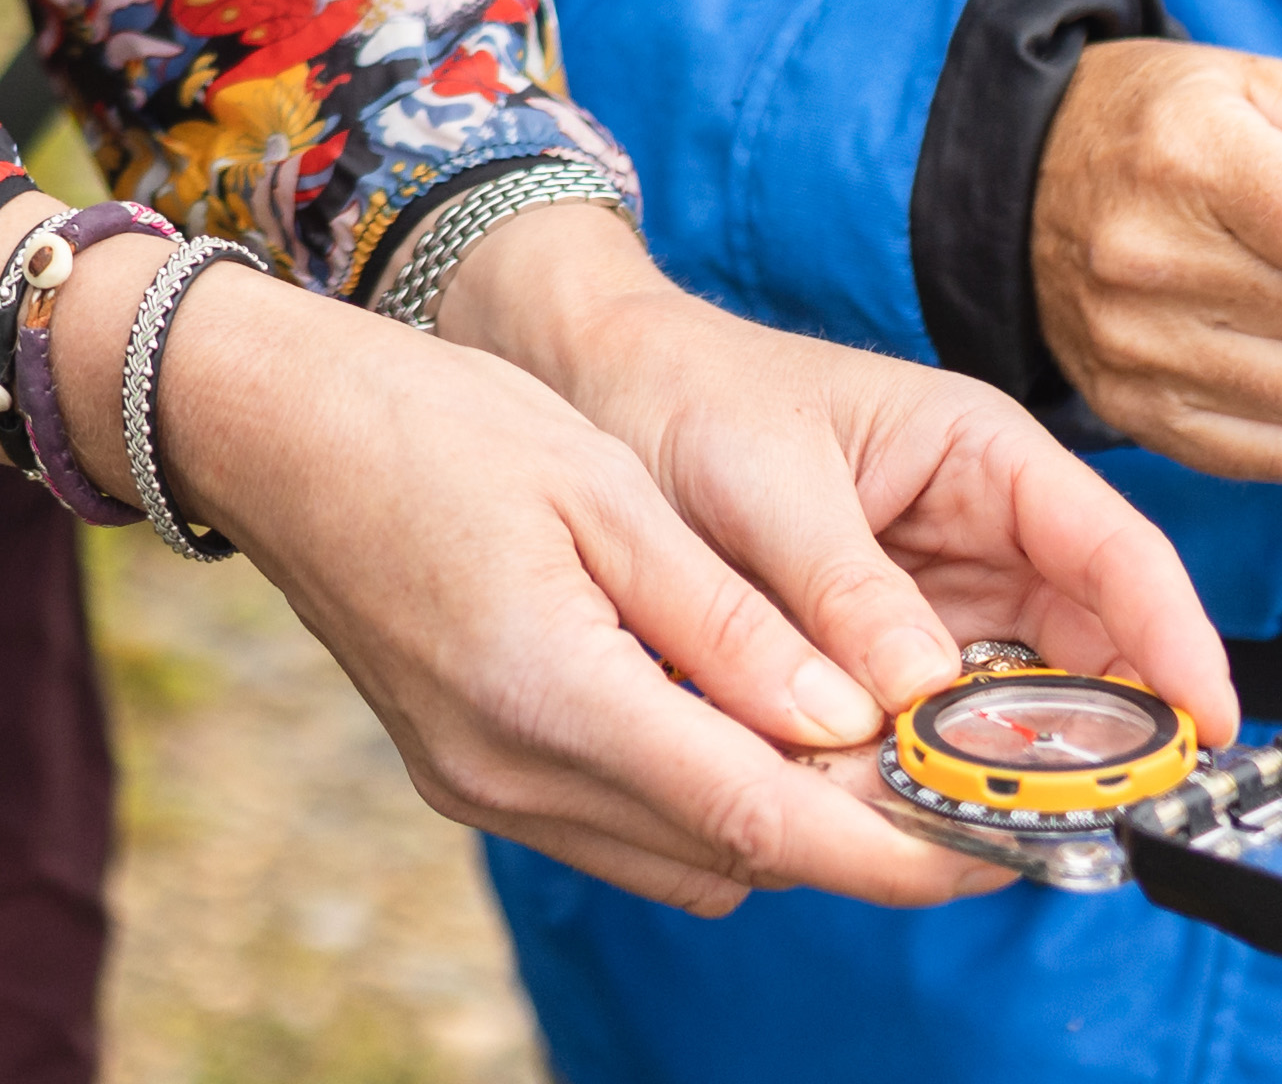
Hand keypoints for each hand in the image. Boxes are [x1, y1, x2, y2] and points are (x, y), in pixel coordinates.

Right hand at [0, 223, 1066, 916]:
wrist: (272, 431)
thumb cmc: (432, 424)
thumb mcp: (601, 490)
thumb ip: (729, 620)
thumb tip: (847, 719)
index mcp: (557, 694)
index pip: (769, 819)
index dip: (904, 846)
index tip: (1009, 843)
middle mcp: (519, 773)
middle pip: (739, 858)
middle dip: (870, 837)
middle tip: (976, 781)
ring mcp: (486, 789)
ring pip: (690, 857)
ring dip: (790, 819)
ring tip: (878, 743)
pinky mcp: (471, 779)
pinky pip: (628, 827)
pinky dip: (709, 798)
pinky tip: (753, 722)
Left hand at [434, 201, 1236, 744]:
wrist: (586, 393)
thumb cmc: (682, 398)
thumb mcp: (763, 481)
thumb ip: (840, 586)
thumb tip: (918, 694)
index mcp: (979, 455)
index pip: (1114, 552)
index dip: (1176, 641)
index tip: (1209, 726)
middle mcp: (977, 530)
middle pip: (1083, 646)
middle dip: (1093, 733)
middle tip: (1086, 815)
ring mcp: (932, 598)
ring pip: (1009, 701)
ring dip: (1002, 764)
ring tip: (984, 822)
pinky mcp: (875, 654)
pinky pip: (930, 724)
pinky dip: (925, 767)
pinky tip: (903, 804)